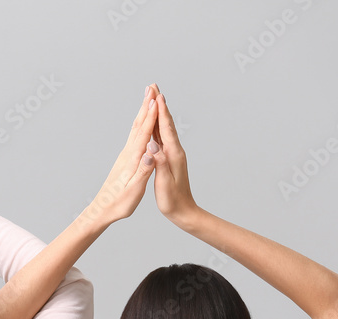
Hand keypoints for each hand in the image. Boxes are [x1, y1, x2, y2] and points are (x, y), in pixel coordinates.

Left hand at [80, 85, 160, 228]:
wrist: (102, 210)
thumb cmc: (119, 203)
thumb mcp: (134, 190)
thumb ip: (143, 171)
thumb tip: (149, 153)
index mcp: (132, 159)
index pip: (145, 133)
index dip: (151, 116)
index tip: (157, 98)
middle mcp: (127, 153)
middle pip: (139, 125)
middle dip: (146, 106)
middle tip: (152, 88)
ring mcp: (125, 155)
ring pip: (135, 129)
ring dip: (142, 112)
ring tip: (148, 99)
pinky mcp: (124, 160)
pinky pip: (134, 137)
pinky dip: (140, 125)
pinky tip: (141, 123)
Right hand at [151, 92, 197, 226]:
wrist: (184, 212)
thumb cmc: (173, 201)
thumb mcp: (165, 184)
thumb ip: (160, 164)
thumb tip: (153, 145)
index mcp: (174, 155)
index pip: (166, 129)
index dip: (161, 111)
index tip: (157, 95)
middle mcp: (175, 151)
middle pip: (167, 123)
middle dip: (160, 105)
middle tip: (154, 87)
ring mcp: (173, 155)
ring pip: (164, 129)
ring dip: (159, 113)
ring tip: (154, 98)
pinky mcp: (169, 159)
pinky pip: (162, 138)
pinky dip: (157, 126)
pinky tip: (153, 123)